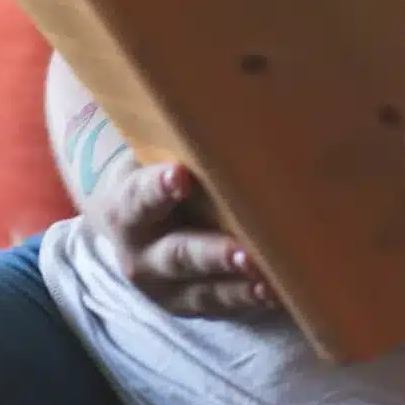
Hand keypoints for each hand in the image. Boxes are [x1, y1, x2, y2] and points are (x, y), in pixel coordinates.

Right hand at [88, 161, 282, 318]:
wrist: (129, 219)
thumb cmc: (157, 171)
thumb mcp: (154, 157)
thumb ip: (181, 145)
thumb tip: (230, 98)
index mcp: (126, 207)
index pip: (140, 196)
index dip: (159, 187)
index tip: (180, 175)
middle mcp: (140, 253)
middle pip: (178, 254)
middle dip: (213, 254)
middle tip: (243, 252)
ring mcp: (163, 287)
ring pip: (203, 290)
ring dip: (238, 287)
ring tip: (270, 282)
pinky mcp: (186, 305)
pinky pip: (220, 307)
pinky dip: (247, 301)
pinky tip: (278, 295)